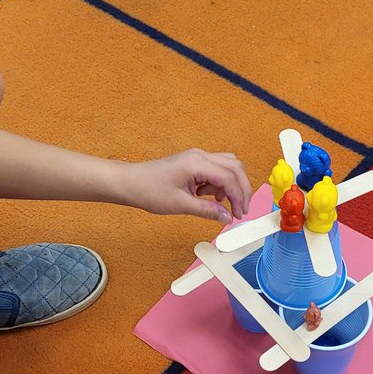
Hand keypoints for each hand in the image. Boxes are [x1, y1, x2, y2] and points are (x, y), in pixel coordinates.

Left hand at [124, 150, 251, 223]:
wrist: (130, 183)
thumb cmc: (149, 190)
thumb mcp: (180, 205)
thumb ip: (207, 210)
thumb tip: (226, 217)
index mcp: (197, 163)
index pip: (229, 178)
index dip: (238, 197)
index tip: (239, 214)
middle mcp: (200, 156)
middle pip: (235, 168)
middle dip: (242, 189)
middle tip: (240, 210)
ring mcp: (197, 157)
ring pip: (228, 166)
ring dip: (232, 185)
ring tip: (223, 204)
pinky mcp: (194, 163)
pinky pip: (216, 169)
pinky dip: (220, 183)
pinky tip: (209, 197)